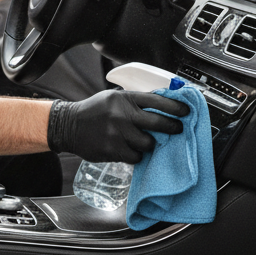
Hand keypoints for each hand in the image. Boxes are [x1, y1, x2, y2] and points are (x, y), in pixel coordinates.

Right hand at [47, 90, 189, 162]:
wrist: (69, 125)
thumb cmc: (94, 111)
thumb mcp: (113, 98)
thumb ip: (134, 101)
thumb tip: (162, 103)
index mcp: (124, 99)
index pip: (156, 101)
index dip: (175, 107)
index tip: (186, 112)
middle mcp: (122, 115)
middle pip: (157, 123)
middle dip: (172, 127)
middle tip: (178, 129)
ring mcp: (117, 134)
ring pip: (147, 143)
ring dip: (150, 144)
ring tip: (144, 141)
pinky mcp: (112, 150)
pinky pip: (134, 156)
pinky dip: (136, 155)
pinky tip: (130, 149)